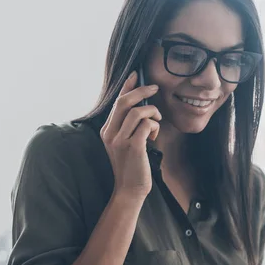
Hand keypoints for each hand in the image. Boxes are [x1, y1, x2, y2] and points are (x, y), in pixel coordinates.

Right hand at [100, 71, 161, 200]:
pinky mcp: (134, 146)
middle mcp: (111, 133)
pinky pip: (147, 124)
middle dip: (142, 91)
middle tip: (155, 88)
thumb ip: (128, 127)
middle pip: (124, 101)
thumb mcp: (125, 143)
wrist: (129, 190)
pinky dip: (155, 126)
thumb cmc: (132, 166)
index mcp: (107, 130)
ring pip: (139, 111)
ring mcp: (121, 140)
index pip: (116, 102)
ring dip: (153, 113)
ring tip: (157, 123)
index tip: (136, 74)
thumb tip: (141, 106)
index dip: (127, 86)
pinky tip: (154, 137)